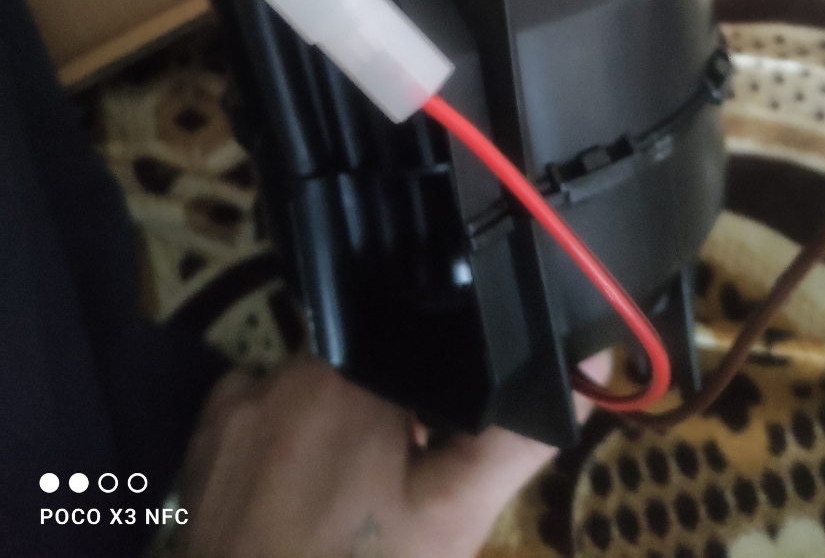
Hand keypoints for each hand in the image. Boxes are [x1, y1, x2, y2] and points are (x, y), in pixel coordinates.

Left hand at [175, 350, 610, 557]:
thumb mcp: (452, 516)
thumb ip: (513, 435)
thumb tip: (586, 367)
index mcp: (344, 370)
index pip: (415, 341)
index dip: (440, 389)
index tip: (443, 439)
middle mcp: (281, 366)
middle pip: (366, 365)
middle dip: (393, 410)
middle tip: (404, 481)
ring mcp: (235, 401)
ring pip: (317, 389)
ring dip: (344, 424)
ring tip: (357, 497)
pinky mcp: (205, 437)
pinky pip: (266, 412)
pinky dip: (291, 440)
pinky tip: (304, 497)